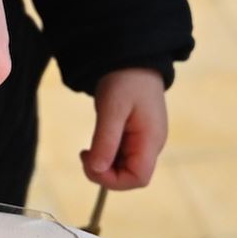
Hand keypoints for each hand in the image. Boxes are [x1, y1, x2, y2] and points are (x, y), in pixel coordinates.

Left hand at [81, 69, 167, 190]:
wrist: (132, 57)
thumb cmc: (125, 79)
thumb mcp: (111, 108)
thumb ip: (106, 141)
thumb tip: (97, 170)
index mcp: (151, 140)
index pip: (139, 178)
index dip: (113, 180)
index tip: (91, 164)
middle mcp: (152, 144)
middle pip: (131, 176)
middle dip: (105, 172)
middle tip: (84, 154)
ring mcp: (145, 140)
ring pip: (124, 167)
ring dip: (104, 164)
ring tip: (88, 148)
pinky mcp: (136, 135)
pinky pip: (122, 155)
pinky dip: (106, 154)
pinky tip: (96, 143)